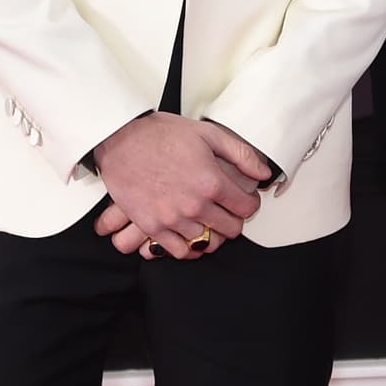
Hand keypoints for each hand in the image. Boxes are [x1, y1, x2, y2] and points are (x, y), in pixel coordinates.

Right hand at [92, 114, 271, 259]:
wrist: (121, 140)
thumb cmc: (163, 134)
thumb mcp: (208, 134)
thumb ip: (241, 154)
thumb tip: (264, 173)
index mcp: (211, 182)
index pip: (246, 207)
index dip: (250, 203)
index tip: (245, 199)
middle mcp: (194, 205)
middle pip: (230, 229)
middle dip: (234, 219)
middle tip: (229, 209)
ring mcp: (172, 219)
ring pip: (207, 242)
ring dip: (213, 233)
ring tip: (210, 220)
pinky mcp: (153, 227)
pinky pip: (180, 251)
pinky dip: (191, 247)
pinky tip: (193, 236)